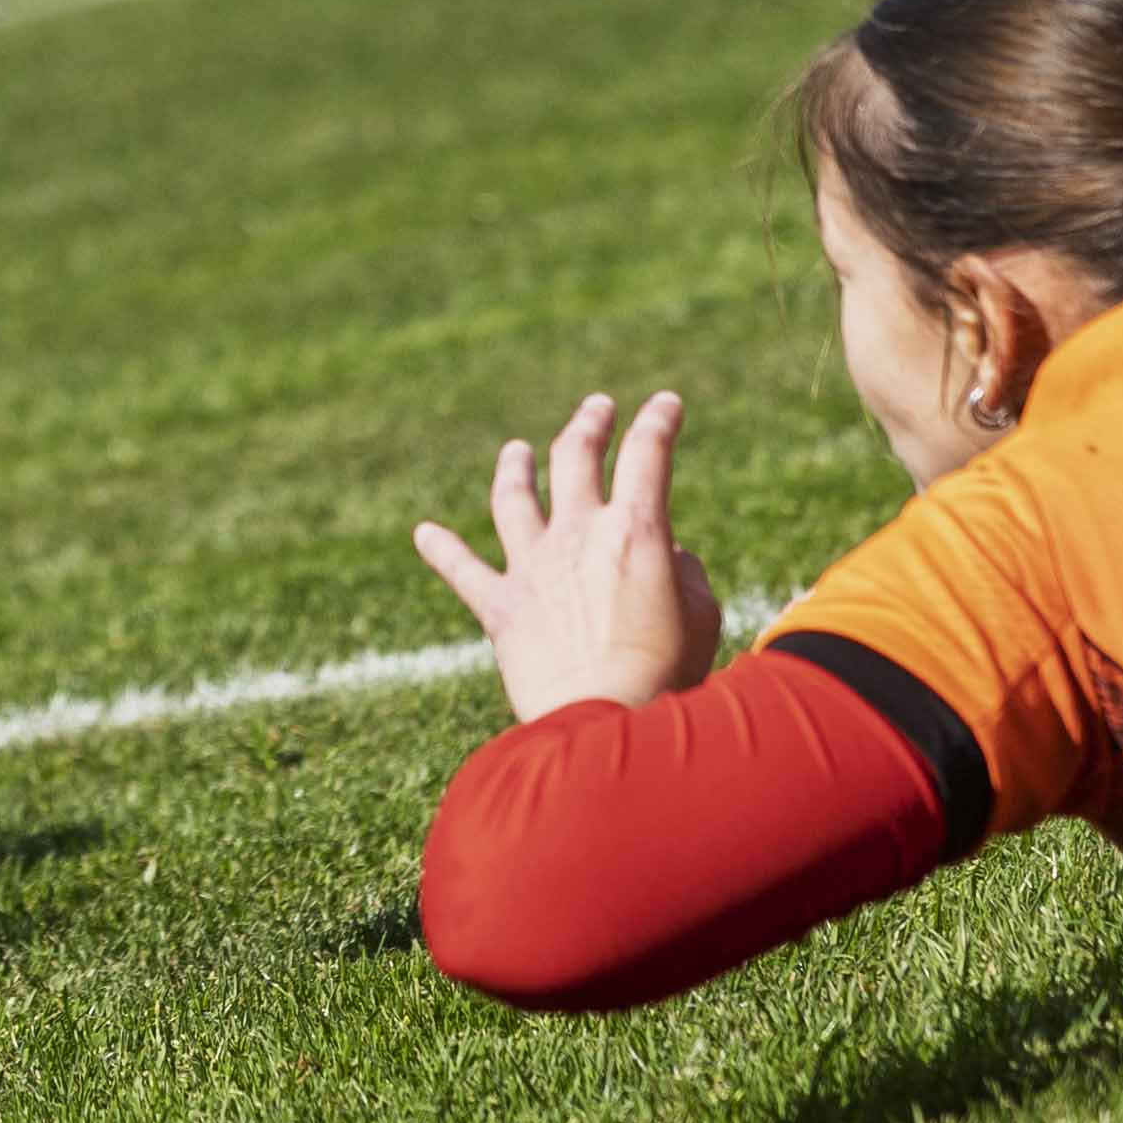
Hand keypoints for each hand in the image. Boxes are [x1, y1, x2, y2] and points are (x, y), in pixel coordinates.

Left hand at [413, 391, 716, 723]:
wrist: (604, 718)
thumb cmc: (666, 674)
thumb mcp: (698, 616)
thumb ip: (683, 574)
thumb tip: (665, 557)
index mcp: (634, 529)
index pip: (648, 453)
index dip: (658, 422)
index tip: (665, 405)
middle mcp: (577, 534)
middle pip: (574, 457)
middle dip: (588, 426)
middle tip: (596, 410)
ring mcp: (532, 567)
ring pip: (513, 498)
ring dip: (514, 469)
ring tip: (515, 451)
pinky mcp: (500, 607)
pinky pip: (463, 570)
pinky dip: (442, 550)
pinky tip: (424, 533)